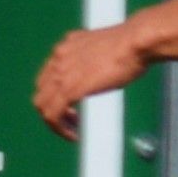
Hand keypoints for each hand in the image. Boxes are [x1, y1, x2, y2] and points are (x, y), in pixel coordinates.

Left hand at [32, 21, 150, 136]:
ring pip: (43, 106)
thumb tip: (102, 68)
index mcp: (66, 47)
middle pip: (42, 92)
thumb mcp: (104, 48)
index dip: (57, 94)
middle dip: (54, 109)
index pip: (48, 76)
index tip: (72, 104)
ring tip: (72, 131)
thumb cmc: (132, 44)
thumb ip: (95, 58)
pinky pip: (53, 114)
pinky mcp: (70, 88)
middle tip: (72, 120)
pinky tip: (74, 134)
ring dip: (55, 123)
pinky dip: (60, 128)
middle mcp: (58, 58)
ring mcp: (61, 74)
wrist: (135, 42)